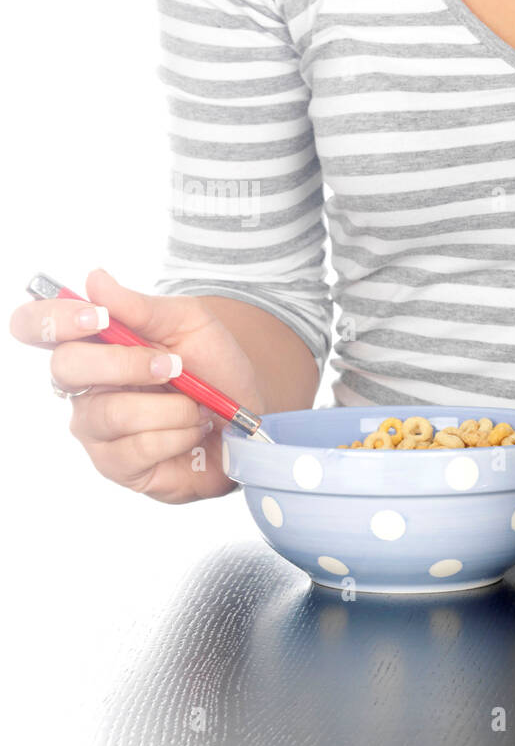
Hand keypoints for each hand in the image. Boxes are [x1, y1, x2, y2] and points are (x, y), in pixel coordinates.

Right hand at [9, 270, 263, 502]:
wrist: (249, 415)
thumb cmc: (214, 367)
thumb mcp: (190, 324)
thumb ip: (143, 307)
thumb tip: (95, 280)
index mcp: (92, 345)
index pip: (34, 326)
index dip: (52, 319)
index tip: (99, 317)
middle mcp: (83, 387)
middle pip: (65, 368)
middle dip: (127, 363)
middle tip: (174, 366)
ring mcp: (95, 429)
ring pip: (110, 413)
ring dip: (169, 407)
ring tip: (196, 406)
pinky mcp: (117, 465)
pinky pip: (135, 450)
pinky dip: (177, 435)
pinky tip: (193, 431)